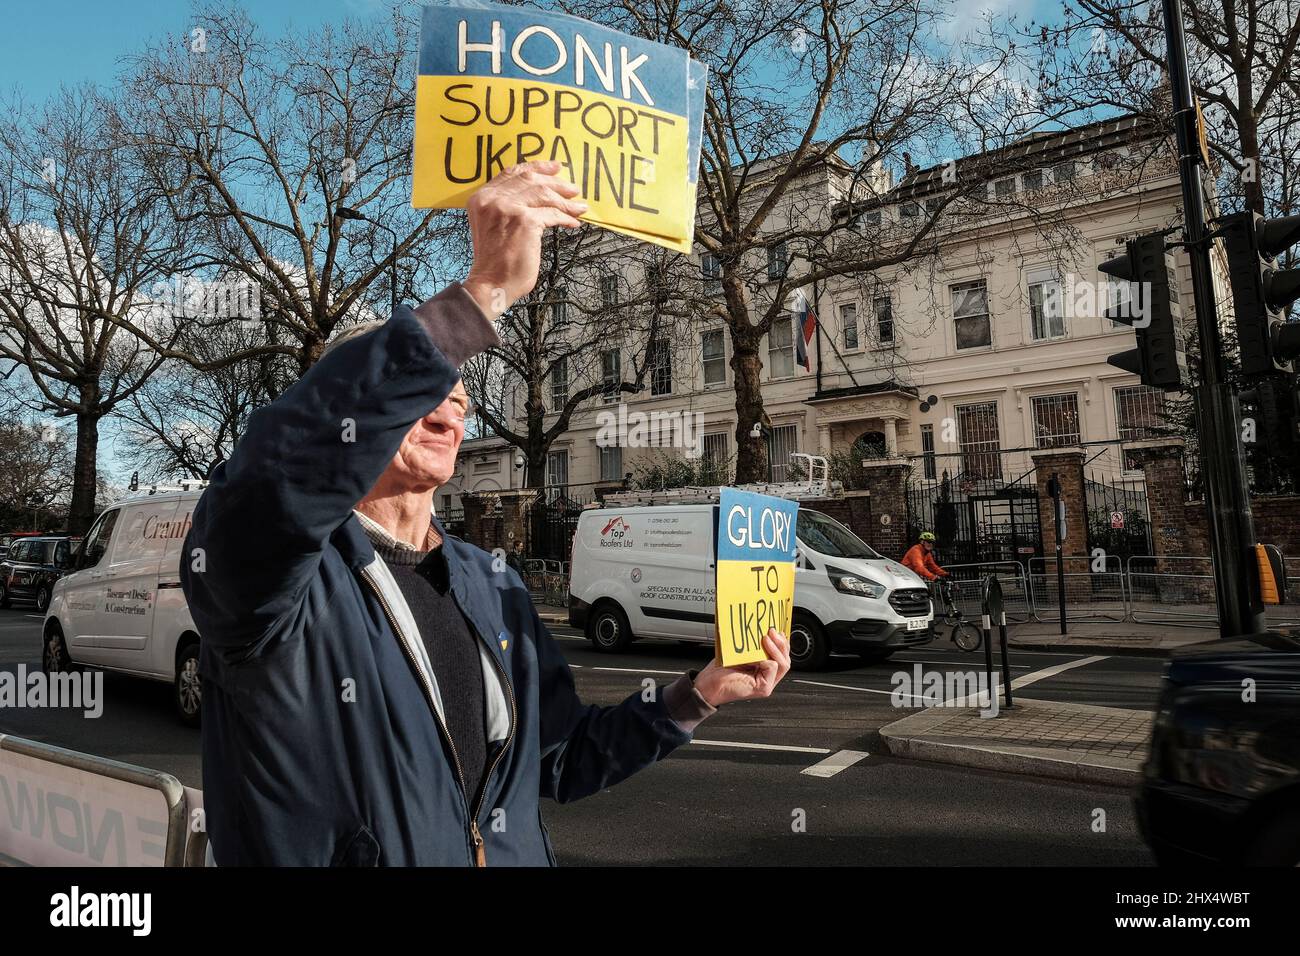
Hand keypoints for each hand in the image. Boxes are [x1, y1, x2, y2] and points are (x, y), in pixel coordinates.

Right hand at [462, 160, 587, 317]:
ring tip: (578, 206)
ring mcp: (508, 208)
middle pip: (530, 180)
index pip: (512, 172)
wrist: (492, 283)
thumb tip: (538, 195)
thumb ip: (506, 207)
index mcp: (482, 197)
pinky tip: (573, 223)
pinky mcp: (525, 221)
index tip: (555, 167)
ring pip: (544, 194)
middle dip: (556, 183)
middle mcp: (492, 199)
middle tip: (573, 188)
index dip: (536, 167)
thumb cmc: (496, 261)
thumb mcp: (494, 225)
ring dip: (565, 200)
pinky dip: (565, 218)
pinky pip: (552, 214)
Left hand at [693, 629, 791, 707]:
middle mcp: (768, 677)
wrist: (709, 685)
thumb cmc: (720, 670)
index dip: (782, 642)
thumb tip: (761, 628)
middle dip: (781, 643)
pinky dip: (766, 659)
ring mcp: (767, 683)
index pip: (781, 654)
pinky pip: (772, 668)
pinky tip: (757, 657)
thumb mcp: (740, 652)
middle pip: (786, 659)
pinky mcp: (763, 688)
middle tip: (772, 631)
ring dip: (776, 649)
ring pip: (783, 664)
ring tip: (766, 638)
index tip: (778, 629)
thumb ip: (753, 646)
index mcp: (764, 668)